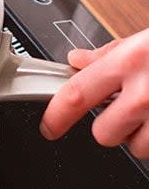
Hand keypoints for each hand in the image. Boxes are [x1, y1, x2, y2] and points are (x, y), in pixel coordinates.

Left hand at [40, 28, 148, 156]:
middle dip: (109, 126)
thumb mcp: (145, 41)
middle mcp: (144, 92)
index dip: (56, 115)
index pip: (76, 94)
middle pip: (103, 133)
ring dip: (138, 134)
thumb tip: (78, 60)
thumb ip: (109, 54)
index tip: (48, 126)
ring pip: (134, 146)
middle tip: (123, 109)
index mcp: (129, 62)